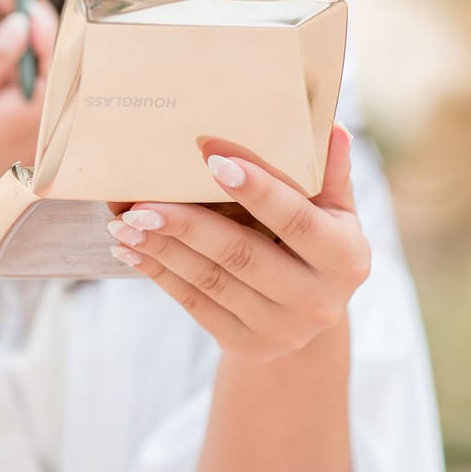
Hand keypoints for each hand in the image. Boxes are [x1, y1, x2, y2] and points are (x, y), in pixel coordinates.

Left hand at [107, 124, 370, 361]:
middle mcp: (318, 301)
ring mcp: (281, 330)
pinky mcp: (246, 344)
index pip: (298, 219)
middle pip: (243, 254)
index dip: (258, 190)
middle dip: (187, 224)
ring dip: (162, 247)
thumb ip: (330, 173)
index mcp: (346, 258)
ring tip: (124, 220)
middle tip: (141, 201)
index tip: (213, 158)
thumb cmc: (316, 240)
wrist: (308, 313)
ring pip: (211, 279)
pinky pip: (194, 303)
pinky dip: (159, 272)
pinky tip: (131, 249)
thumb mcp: (334, 209)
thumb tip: (333, 128)